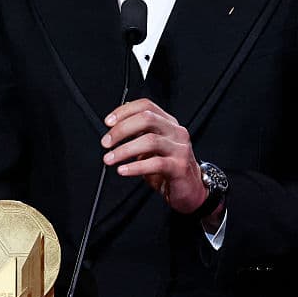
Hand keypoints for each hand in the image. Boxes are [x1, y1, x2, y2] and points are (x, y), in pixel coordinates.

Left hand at [101, 98, 207, 214]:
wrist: (191, 190)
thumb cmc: (169, 168)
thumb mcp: (152, 147)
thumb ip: (138, 134)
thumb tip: (115, 124)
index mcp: (168, 123)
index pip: (146, 106)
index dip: (124, 111)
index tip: (108, 122)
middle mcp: (176, 132)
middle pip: (147, 119)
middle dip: (121, 129)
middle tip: (106, 142)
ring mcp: (179, 148)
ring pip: (150, 141)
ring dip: (125, 150)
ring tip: (110, 159)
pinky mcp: (180, 167)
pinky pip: (156, 163)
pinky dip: (136, 166)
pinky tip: (123, 170)